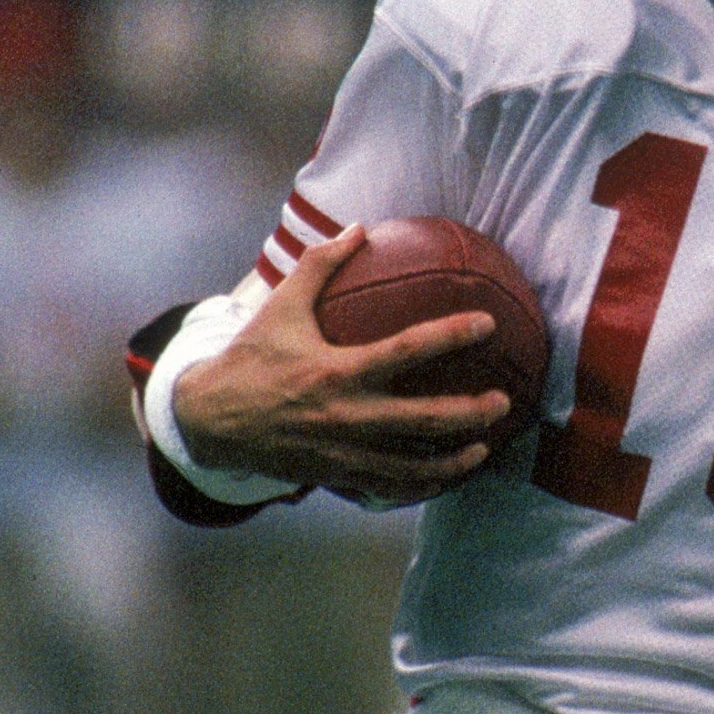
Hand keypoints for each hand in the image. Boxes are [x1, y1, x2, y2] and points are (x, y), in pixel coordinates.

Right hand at [171, 224, 515, 501]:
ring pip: (411, 466)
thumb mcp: (280, 306)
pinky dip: (419, 485)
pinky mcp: (335, 475)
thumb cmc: (251, 357)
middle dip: (469, 412)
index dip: (451, 335)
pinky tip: (444, 476)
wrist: (210, 420)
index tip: (487, 324)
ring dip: (453, 460)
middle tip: (503, 401)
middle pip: (423, 419)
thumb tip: (359, 226)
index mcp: (336, 371)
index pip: (407, 351)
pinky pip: (387, 487)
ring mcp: (342, 452)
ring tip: (484, 447)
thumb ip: (320, 265)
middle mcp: (345, 416)